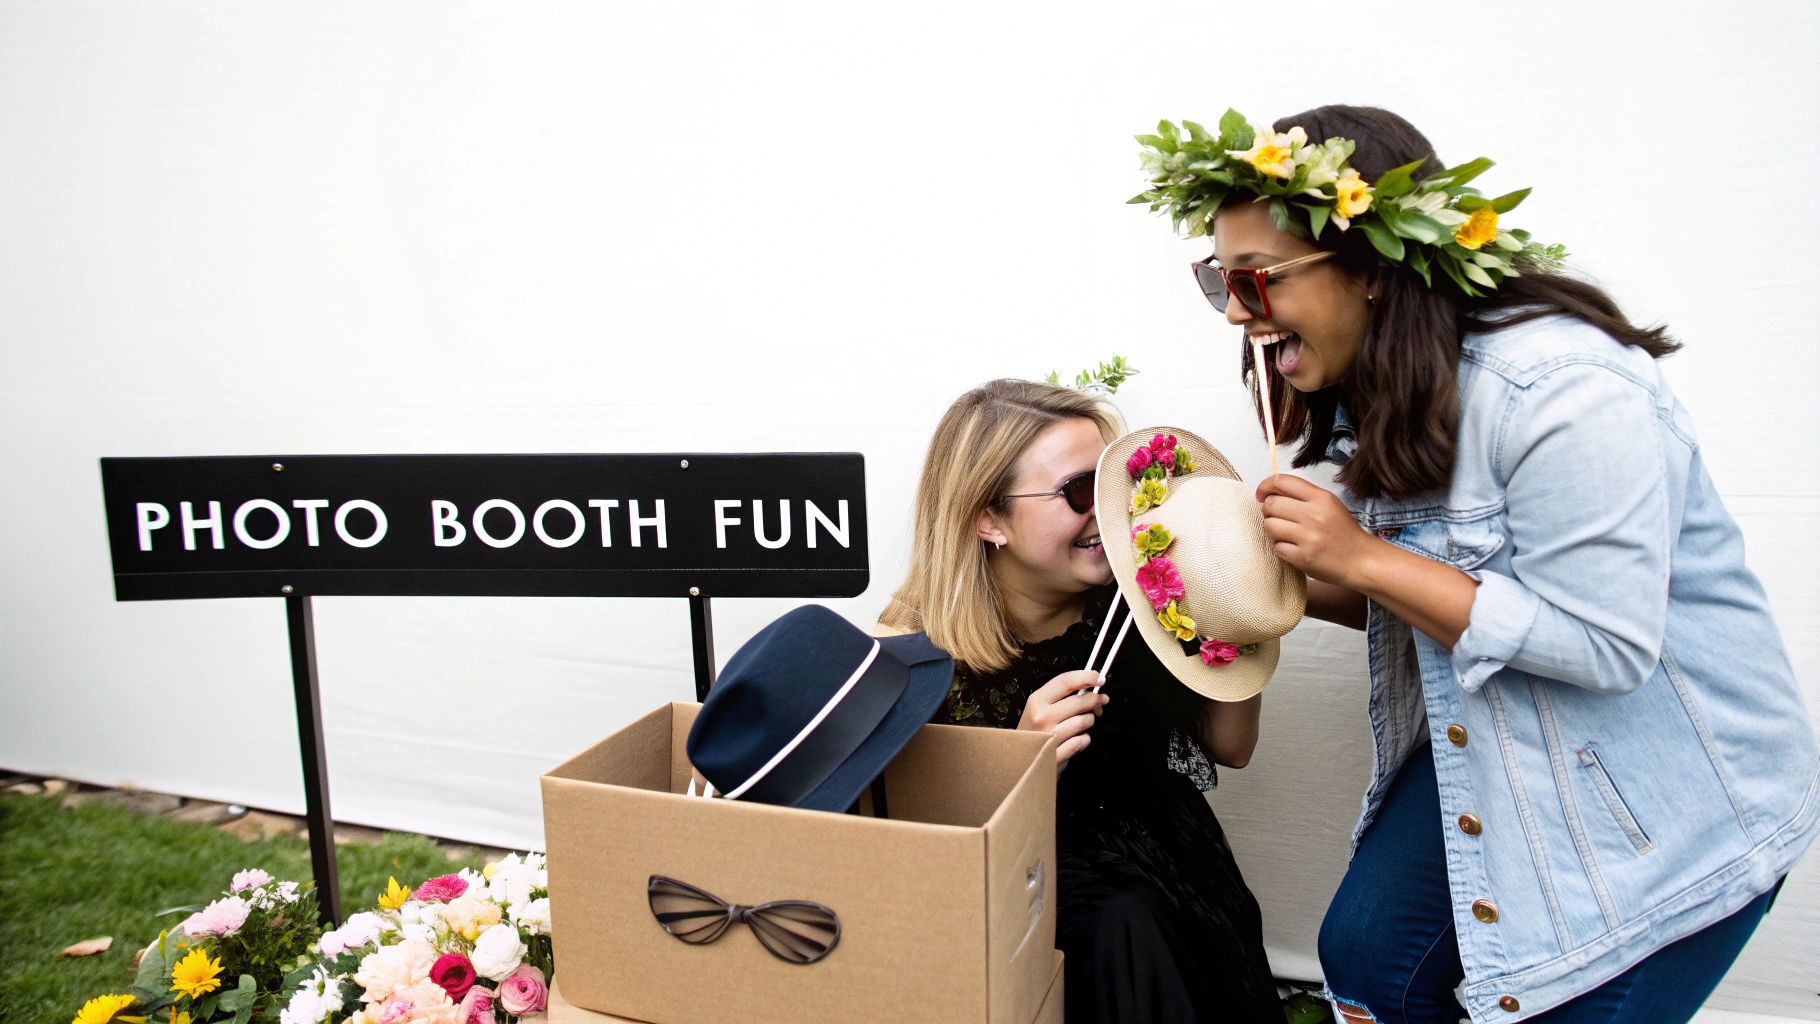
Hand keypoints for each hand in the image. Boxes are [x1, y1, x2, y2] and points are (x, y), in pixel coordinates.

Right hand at [1017, 669, 1107, 763]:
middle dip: (1095, 700)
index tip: (1099, 677)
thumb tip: (1088, 686)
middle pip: (1079, 701)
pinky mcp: (1057, 754)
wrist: (1019, 760)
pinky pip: (1082, 741)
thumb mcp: (1038, 708)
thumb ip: (1060, 696)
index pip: (1065, 681)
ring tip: (1082, 724)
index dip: (1086, 676)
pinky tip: (1076, 739)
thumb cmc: (1032, 731)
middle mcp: (1042, 717)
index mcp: (1036, 701)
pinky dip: (1084, 739)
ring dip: (1088, 721)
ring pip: (1084, 721)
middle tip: (1101, 700)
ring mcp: (1049, 736)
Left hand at [1256, 474, 1374, 587]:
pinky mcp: (1303, 557)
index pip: (1282, 481)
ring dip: (1272, 530)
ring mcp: (1308, 537)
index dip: (1265, 486)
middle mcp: (1314, 515)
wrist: (1361, 560)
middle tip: (1277, 518)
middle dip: (1268, 511)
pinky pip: (1276, 547)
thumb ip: (1303, 496)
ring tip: (1284, 534)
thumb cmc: (1343, 533)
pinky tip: (1292, 548)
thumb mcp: (1329, 505)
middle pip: (1271, 504)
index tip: (1262, 494)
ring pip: (1269, 526)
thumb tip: (1270, 492)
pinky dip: (1280, 548)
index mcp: (1321, 498)